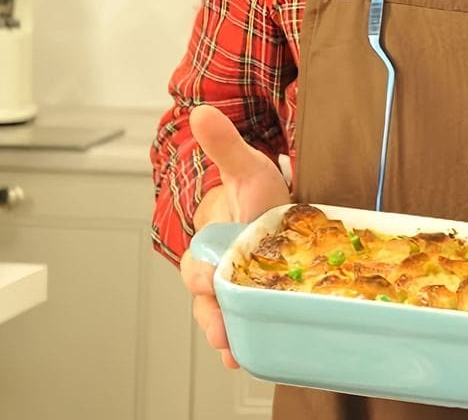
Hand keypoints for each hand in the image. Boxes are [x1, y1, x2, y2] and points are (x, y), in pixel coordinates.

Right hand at [178, 105, 290, 370]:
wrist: (272, 213)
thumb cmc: (254, 195)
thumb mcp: (246, 168)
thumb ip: (225, 146)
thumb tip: (202, 113)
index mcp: (207, 246)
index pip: (196, 265)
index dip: (200, 274)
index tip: (207, 280)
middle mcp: (218, 275)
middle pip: (207, 303)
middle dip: (212, 317)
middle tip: (221, 333)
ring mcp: (239, 292)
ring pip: (226, 319)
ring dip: (230, 335)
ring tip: (235, 352)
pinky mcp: (261, 303)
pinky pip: (251, 324)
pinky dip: (250, 339)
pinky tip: (252, 354)